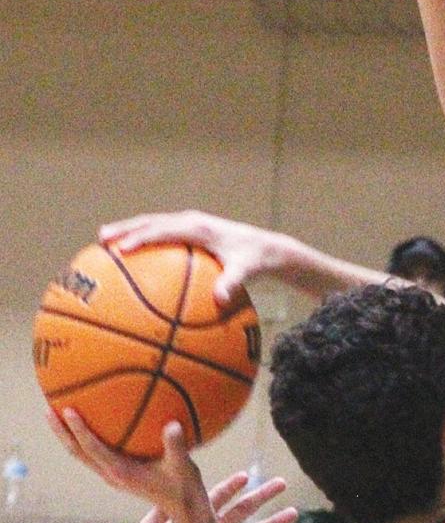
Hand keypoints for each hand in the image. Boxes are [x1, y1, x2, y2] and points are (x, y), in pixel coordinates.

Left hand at [48, 410, 297, 522]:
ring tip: (294, 512)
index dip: (232, 487)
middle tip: (281, 483)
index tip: (245, 476)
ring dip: (274, 522)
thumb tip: (167, 484)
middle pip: (244, 510)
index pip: (218, 498)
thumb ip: (161, 506)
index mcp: (198, 519)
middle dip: (263, 496)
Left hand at [50, 408, 207, 516]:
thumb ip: (176, 445)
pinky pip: (92, 454)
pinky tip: (85, 424)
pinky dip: (83, 439)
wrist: (183, 507)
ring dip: (67, 436)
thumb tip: (172, 424)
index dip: (79, 430)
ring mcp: (112, 475)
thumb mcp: (183, 466)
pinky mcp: (116, 473)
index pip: (93, 449)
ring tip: (55, 414)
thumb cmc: (183, 486)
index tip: (68, 410)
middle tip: (48, 409)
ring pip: (82, 455)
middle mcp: (112, 474)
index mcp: (122, 472)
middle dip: (62, 432)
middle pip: (78, 452)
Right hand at [99, 210, 277, 305]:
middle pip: (150, 222)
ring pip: (152, 225)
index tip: (122, 249)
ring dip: (129, 231)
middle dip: (126, 229)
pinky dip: (143, 241)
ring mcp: (188, 226)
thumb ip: (233, 283)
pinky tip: (130, 259)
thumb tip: (221, 300)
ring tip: (105, 243)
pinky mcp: (188, 234)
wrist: (266, 247)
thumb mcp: (247, 272)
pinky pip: (161, 235)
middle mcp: (190, 222)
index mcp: (199, 228)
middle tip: (101, 239)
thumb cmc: (255, 260)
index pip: (164, 230)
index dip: (142, 238)